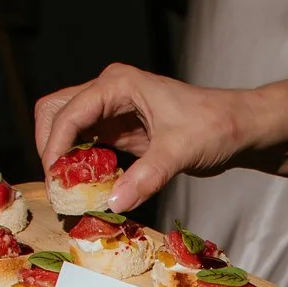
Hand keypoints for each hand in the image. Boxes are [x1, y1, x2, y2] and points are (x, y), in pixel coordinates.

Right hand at [34, 64, 254, 211]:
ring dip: (62, 158)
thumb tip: (113, 202)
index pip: (70, 112)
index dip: (55, 146)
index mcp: (119, 84)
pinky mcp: (119, 130)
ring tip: (67, 192)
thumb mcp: (181, 151)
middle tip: (56, 186)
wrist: (238, 127)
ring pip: (67, 129)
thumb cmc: (215, 126)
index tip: (54, 180)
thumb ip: (147, 175)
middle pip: (56, 112)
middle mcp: (109, 92)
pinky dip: (79, 165)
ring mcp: (112, 110)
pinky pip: (85, 145)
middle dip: (49, 147)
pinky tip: (86, 188)